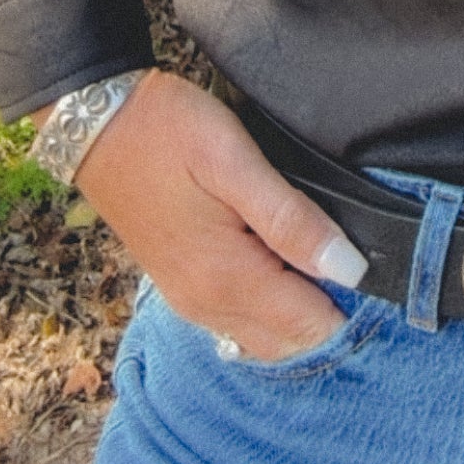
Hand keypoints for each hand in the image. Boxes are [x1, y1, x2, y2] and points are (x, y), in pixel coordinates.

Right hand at [36, 70, 367, 360]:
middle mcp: (207, 305)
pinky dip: (269, 302)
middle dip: (328, 307)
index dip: (349, 298)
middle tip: (345, 246)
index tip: (366, 255)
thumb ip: (291, 219)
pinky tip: (280, 257)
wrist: (97, 122)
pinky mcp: (181, 285)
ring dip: (298, 307)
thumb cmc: (168, 131)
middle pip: (290, 341)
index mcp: (226, 279)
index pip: (312, 326)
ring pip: (264, 335)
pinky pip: (238, 319)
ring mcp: (190, 300)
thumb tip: (348, 269)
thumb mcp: (235, 162)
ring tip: (315, 244)